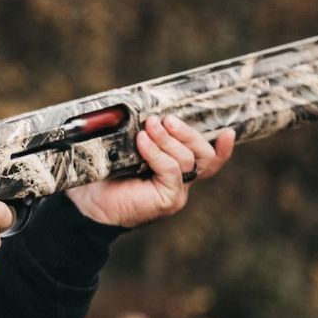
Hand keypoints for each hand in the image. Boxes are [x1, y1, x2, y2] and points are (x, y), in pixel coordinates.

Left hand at [65, 115, 234, 227]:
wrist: (88, 205)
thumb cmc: (103, 178)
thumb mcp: (125, 152)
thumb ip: (142, 136)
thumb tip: (146, 113)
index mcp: (175, 171)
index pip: (208, 160)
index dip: (222, 149)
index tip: (229, 132)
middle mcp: (180, 182)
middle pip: (203, 155)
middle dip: (187, 133)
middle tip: (165, 119)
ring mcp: (176, 192)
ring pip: (188, 159)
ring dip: (168, 139)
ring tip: (148, 127)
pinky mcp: (168, 199)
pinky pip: (172, 169)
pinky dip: (157, 152)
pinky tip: (142, 142)